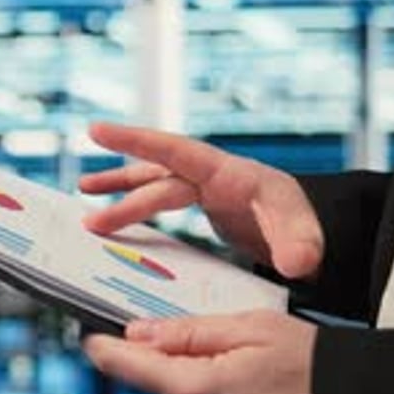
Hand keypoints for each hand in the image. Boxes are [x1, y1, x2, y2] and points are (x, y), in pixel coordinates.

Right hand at [80, 122, 323, 279]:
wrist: (310, 233)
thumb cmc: (307, 226)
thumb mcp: (305, 235)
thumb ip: (300, 245)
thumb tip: (295, 263)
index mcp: (230, 174)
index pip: (176, 151)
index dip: (136, 141)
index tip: (98, 130)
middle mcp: (214, 176)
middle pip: (158, 179)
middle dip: (122, 194)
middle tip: (88, 221)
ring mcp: (207, 189)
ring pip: (155, 184)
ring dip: (120, 188)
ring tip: (83, 192)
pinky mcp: (204, 205)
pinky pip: (163, 200)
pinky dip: (138, 205)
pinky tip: (115, 216)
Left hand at [83, 310, 316, 393]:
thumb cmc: (316, 369)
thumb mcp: (252, 328)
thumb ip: (187, 332)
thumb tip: (139, 332)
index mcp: (197, 391)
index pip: (128, 366)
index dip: (105, 347)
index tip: (91, 338)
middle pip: (170, 392)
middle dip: (188, 372)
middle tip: (233, 358)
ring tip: (259, 391)